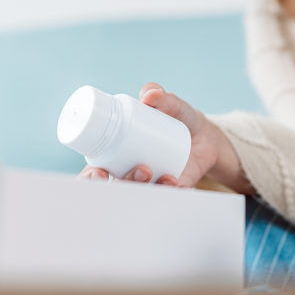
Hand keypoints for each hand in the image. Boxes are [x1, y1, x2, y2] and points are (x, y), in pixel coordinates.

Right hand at [77, 82, 223, 187]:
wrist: (204, 134)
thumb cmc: (177, 116)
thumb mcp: (169, 104)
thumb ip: (159, 95)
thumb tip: (150, 95)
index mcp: (117, 154)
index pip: (94, 173)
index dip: (90, 179)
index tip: (99, 173)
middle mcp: (129, 173)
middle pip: (115, 190)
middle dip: (119, 189)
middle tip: (140, 170)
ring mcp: (150, 184)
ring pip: (140, 196)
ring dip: (148, 188)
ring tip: (161, 175)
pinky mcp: (171, 189)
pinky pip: (169, 198)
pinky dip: (174, 193)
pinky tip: (180, 186)